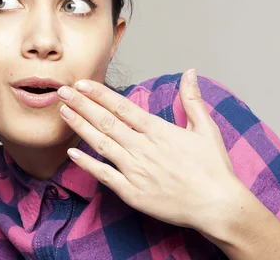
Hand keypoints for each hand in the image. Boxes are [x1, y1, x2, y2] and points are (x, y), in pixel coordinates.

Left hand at [57, 69, 244, 233]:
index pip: (122, 107)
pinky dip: (87, 164)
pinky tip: (72, 154)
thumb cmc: (214, 169)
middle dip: (82, 105)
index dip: (100, 94)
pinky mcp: (132, 193)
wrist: (217, 206)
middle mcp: (143, 148)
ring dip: (80, 127)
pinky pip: (104, 176)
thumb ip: (192, 99)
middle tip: (62, 91)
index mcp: (159, 132)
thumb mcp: (207, 128)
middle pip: (106, 122)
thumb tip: (190, 72)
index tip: (83, 84)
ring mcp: (135, 171)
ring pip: (101, 144)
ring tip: (63, 112)